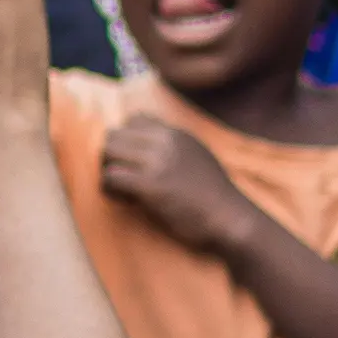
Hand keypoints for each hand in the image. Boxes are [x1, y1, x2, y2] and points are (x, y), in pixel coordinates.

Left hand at [100, 115, 257, 255]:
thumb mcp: (196, 155)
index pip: (133, 119)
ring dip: (110, 174)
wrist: (230, 218)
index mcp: (175, 133)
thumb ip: (172, 145)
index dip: (127, 141)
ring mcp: (157, 162)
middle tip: (125, 181)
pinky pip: (111, 177)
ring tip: (125, 192)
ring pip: (108, 153)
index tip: (136, 163)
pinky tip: (128, 202)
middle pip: (114, 135)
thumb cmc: (212, 194)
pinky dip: (111, 190)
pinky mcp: (150, 185)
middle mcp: (165, 141)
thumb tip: (143, 141)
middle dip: (113, 158)